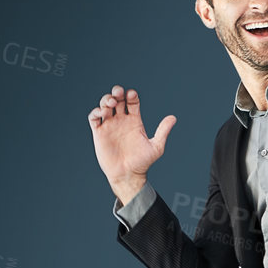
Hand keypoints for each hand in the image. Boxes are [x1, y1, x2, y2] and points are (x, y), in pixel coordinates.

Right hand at [88, 84, 175, 201]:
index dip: (132, 96)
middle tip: (119, 92)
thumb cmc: (143, 162)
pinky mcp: (99, 133)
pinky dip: (95, 111)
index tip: (132, 95)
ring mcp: (110, 126)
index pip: (132, 102)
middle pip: (118, 100)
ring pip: (105, 106)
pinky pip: (94, 118)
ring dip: (107, 100)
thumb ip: (163, 131)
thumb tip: (173, 118)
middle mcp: (121, 121)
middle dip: (117, 92)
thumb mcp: (156, 146)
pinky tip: (102, 112)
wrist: (128, 175)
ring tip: (112, 102)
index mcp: (135, 121)